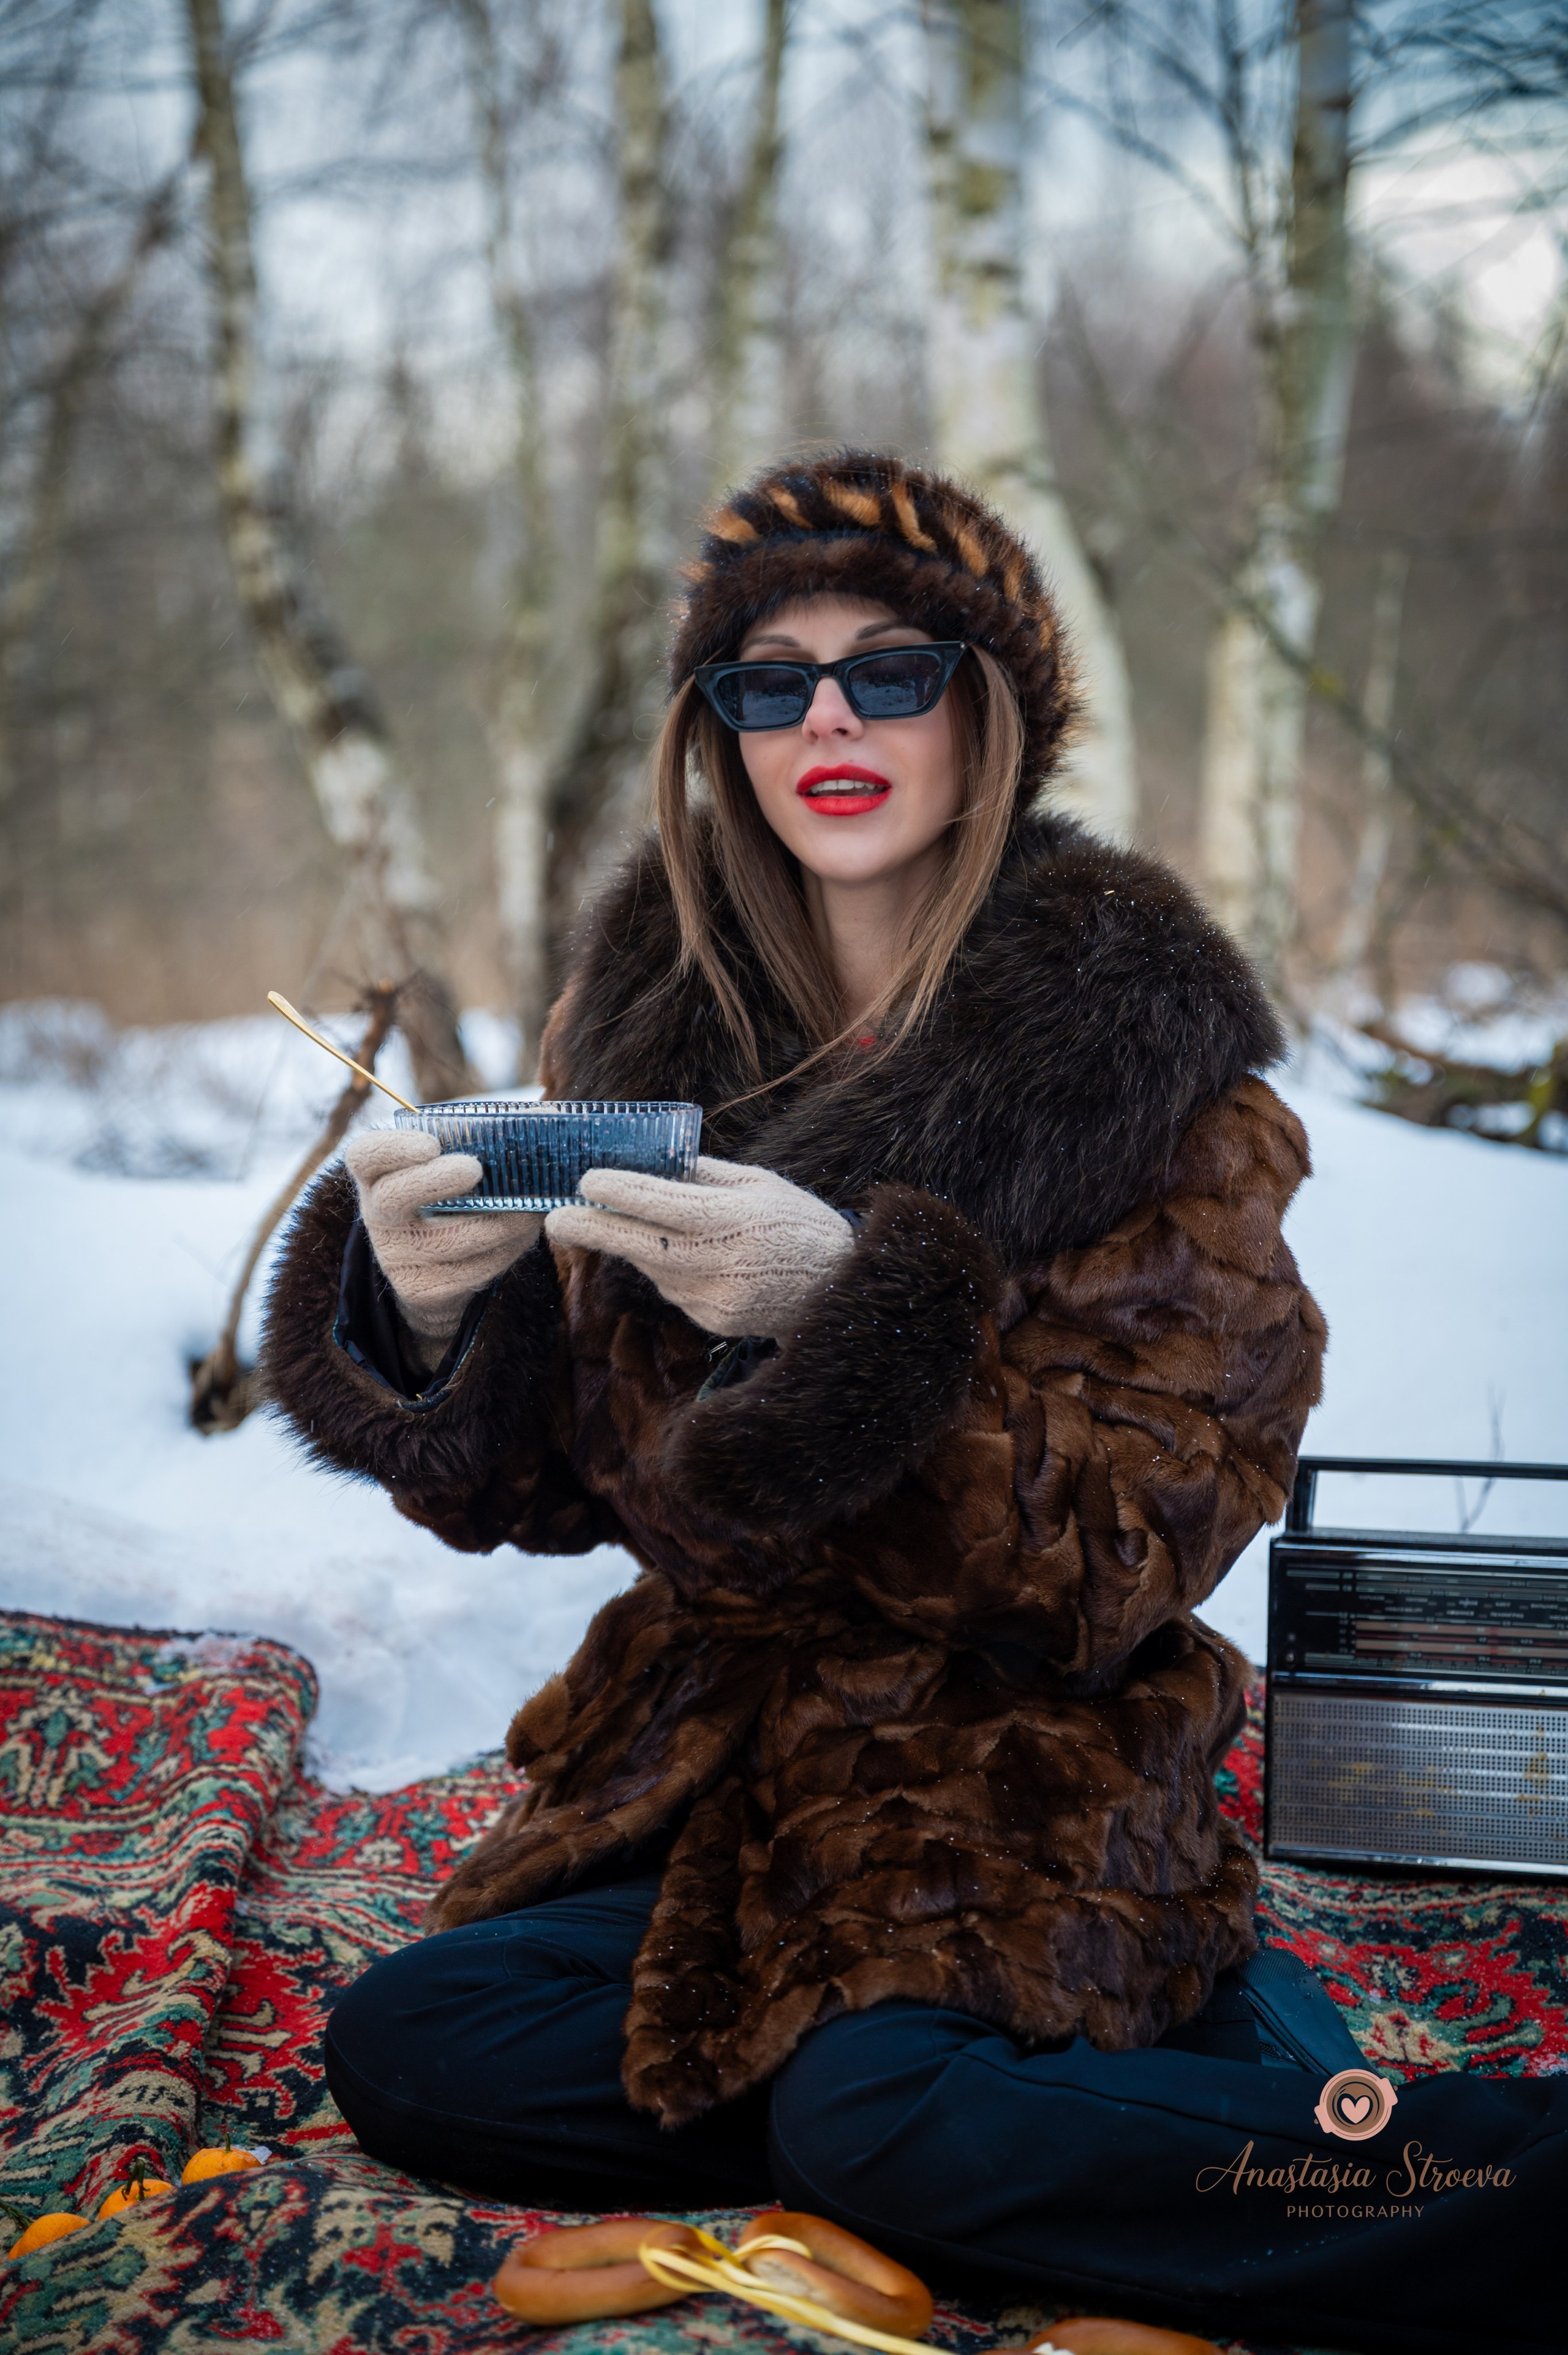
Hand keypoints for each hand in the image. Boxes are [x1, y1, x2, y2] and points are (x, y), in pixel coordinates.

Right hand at [343, 1129, 542, 1349]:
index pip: (366, 1155)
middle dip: (437, 1181)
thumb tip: (547, 1115)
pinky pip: (471, 1271)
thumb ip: (479, 1137)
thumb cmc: (451, 1193)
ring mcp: (396, 1256)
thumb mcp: (450, 1162)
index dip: (393, 1149)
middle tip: (474, 1168)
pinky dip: (505, 1250)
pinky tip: (522, 1235)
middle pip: (394, 1197)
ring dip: (498, 1222)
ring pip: (450, 1240)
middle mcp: (377, 1215)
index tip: (431, 1143)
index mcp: (378, 1173)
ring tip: (530, 1209)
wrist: (435, 1265)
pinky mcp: (422, 1289)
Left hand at [545, 1155, 852, 1338]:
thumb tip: (646, 1161)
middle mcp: (720, 1262)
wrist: (836, 1287)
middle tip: (555, 1218)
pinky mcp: (711, 1321)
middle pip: (640, 1245)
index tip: (585, 1181)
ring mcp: (713, 1298)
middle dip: (593, 1229)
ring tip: (662, 1226)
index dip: (618, 1193)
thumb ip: (700, 1173)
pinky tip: (701, 1259)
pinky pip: (673, 1289)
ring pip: (653, 1267)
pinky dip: (673, 1269)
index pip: (661, 1205)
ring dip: (642, 1245)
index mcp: (732, 1219)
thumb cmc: (795, 1222)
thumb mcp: (756, 1183)